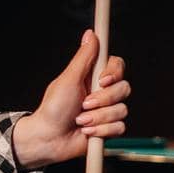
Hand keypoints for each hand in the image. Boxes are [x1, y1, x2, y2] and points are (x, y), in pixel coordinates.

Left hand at [12, 30, 129, 169]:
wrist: (49, 138)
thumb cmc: (53, 108)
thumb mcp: (68, 80)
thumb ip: (83, 58)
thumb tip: (91, 34)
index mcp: (92, 77)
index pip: (117, 65)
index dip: (114, 72)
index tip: (102, 80)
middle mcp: (102, 92)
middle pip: (124, 88)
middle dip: (103, 100)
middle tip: (83, 104)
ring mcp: (107, 110)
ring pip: (122, 110)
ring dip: (98, 117)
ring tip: (80, 120)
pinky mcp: (109, 128)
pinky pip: (120, 127)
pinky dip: (101, 130)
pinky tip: (86, 131)